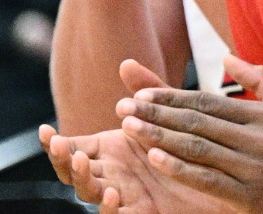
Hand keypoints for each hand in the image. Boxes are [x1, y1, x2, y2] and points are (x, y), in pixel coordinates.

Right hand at [42, 64, 223, 213]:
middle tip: (59, 144)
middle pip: (75, 172)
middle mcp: (111, 174)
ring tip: (82, 164)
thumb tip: (126, 63)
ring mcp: (124, 196)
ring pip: (91, 193)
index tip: (44, 130)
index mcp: (110, 151)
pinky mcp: (142, 213)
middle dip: (63, 159)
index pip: (72, 148)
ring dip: (83, 180)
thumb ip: (148, 94)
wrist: (219, 180)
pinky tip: (112, 194)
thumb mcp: (169, 117)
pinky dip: (111, 207)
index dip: (54, 143)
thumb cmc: (187, 147)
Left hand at [113, 54, 262, 213]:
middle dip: (157, 113)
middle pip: (198, 122)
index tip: (142, 92)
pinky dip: (181, 168)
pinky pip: (209, 179)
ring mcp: (255, 168)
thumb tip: (227, 57)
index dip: (172, 96)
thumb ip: (262, 81)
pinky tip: (157, 159)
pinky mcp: (250, 196)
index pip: (209, 102)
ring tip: (130, 128)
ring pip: (198, 148)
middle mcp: (260, 138)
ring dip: (160, 137)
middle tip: (124, 107)